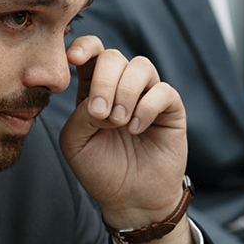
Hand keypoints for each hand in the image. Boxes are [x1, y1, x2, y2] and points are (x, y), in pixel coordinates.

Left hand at [59, 36, 188, 234]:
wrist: (129, 197)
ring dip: (125, 92)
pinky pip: (163, 91)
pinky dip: (146, 107)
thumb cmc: (99, 168)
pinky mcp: (171, 109)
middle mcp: (120, 86)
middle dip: (103, 81)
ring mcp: (147, 95)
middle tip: (99, 113)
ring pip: (140, 66)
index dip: (84, 47)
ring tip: (118, 123)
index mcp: (92, 89)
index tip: (72, 58)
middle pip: (113, 56)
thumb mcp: (75, 142)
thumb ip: (80, 115)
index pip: (91, 53)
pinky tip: (136, 129)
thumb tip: (100, 100)